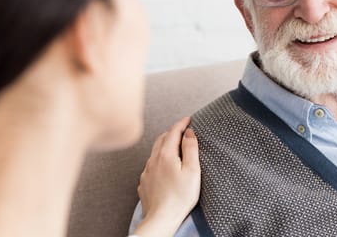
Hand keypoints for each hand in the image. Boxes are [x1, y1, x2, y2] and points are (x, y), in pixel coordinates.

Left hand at [133, 117, 200, 236]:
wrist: (161, 218)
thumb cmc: (180, 197)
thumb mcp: (192, 171)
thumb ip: (191, 149)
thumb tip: (189, 132)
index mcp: (165, 154)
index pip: (173, 132)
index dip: (181, 123)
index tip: (189, 119)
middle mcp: (153, 160)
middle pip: (161, 139)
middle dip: (172, 132)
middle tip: (182, 130)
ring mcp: (146, 171)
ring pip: (155, 151)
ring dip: (164, 145)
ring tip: (174, 146)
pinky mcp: (144, 182)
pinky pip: (151, 165)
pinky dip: (159, 159)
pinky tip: (164, 166)